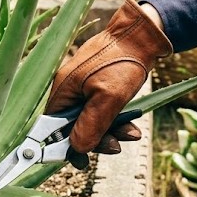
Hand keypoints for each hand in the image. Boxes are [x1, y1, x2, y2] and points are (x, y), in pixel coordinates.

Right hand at [47, 0, 171, 167]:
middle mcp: (70, 89)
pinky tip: (132, 125)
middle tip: (115, 147)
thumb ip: (91, 125)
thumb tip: (77, 150)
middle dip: (96, 140)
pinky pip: (102, 111)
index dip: (64, 146)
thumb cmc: (123, 60)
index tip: (80, 161)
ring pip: (91, 121)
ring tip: (132, 134)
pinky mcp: (98, 87)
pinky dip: (116, 120)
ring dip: (111, 131)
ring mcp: (84, 88)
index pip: (52, 128)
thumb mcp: (108, 97)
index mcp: (63, 90)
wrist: (143, 35)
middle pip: (73, 127)